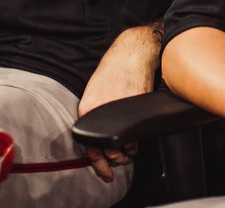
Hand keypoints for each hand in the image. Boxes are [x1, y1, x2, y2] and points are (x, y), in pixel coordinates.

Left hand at [77, 25, 158, 181]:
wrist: (131, 52)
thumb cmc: (114, 71)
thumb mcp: (95, 92)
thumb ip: (94, 116)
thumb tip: (98, 142)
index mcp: (87, 108)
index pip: (89, 146)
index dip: (98, 164)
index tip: (105, 173)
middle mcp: (100, 111)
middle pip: (108, 151)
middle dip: (115, 158)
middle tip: (120, 158)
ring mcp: (118, 110)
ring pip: (124, 146)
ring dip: (128, 151)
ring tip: (129, 143)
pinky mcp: (136, 107)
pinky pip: (136, 135)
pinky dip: (137, 140)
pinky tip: (136, 136)